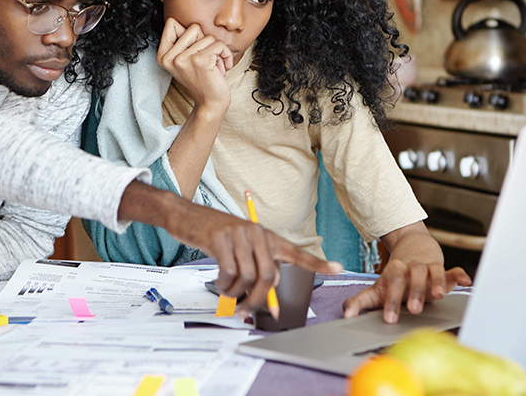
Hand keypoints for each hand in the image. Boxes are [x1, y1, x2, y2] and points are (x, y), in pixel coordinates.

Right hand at [118, 181, 341, 314]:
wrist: (187, 215)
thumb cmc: (214, 234)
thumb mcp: (239, 247)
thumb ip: (255, 266)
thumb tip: (265, 299)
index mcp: (266, 236)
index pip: (296, 251)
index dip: (317, 263)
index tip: (338, 268)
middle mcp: (257, 234)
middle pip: (269, 277)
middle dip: (258, 300)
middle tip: (246, 309)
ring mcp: (239, 235)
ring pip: (248, 278)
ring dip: (235, 293)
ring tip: (227, 291)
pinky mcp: (220, 239)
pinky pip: (229, 273)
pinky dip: (223, 285)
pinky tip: (219, 282)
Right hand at [156, 18, 232, 112]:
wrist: (210, 103)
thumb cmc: (202, 79)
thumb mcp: (185, 59)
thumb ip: (183, 41)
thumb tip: (193, 24)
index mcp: (162, 55)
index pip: (172, 23)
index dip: (189, 34)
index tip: (193, 51)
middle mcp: (169, 57)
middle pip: (193, 27)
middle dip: (205, 42)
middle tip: (205, 60)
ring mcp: (183, 59)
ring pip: (208, 36)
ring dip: (217, 51)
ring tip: (213, 67)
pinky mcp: (199, 61)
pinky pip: (218, 44)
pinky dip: (226, 55)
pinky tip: (222, 68)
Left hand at [343, 263, 471, 320]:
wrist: (413, 246)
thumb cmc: (396, 276)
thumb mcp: (377, 288)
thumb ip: (361, 302)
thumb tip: (346, 314)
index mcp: (394, 272)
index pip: (391, 284)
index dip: (390, 301)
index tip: (389, 318)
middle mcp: (411, 268)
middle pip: (412, 277)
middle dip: (414, 292)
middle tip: (413, 309)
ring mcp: (427, 266)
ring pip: (432, 272)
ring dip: (436, 283)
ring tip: (438, 296)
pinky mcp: (443, 268)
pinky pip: (452, 270)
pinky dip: (459, 275)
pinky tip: (465, 282)